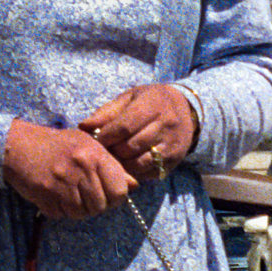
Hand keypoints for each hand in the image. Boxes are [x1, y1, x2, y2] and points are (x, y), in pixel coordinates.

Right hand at [2, 117, 136, 219]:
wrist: (19, 145)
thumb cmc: (56, 145)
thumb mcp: (87, 145)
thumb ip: (111, 165)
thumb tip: (133, 185)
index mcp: (95, 155)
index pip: (120, 190)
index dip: (115, 196)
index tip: (107, 192)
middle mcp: (81, 169)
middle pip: (101, 206)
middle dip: (95, 204)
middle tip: (84, 193)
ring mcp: (62, 184)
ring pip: (82, 213)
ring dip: (76, 208)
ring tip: (68, 192)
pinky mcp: (46, 196)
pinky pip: (62, 215)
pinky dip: (59, 209)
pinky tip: (54, 194)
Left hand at [79, 83, 200, 184]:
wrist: (187, 110)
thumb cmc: (152, 101)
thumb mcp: (130, 98)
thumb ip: (107, 112)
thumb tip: (83, 126)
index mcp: (153, 105)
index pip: (125, 126)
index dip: (106, 136)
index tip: (95, 140)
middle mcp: (166, 126)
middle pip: (130, 147)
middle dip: (112, 151)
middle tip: (102, 152)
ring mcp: (172, 145)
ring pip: (139, 163)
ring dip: (122, 164)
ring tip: (113, 159)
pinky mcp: (174, 161)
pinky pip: (149, 172)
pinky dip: (135, 172)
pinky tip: (128, 164)